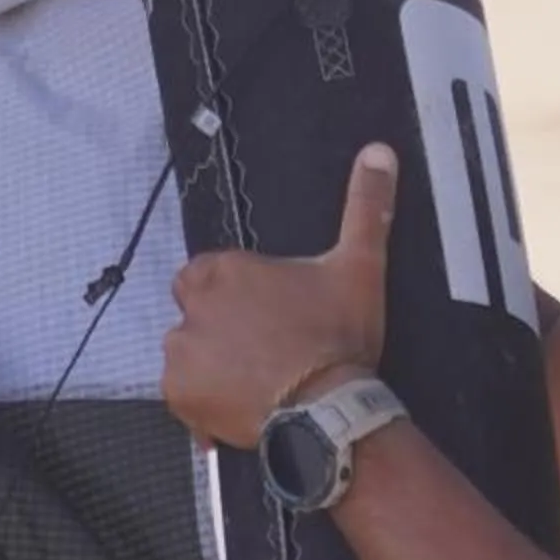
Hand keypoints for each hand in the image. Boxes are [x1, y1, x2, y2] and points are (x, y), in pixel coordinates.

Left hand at [161, 143, 398, 447]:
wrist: (329, 409)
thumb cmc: (338, 336)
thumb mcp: (359, 266)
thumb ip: (365, 207)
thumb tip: (379, 151)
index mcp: (223, 270)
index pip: (211, 272)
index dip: (240, 293)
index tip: (269, 312)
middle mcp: (193, 307)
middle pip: (197, 310)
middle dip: (222, 325)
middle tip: (264, 347)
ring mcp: (182, 353)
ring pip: (189, 351)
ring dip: (213, 362)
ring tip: (256, 379)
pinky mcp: (180, 394)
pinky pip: (184, 394)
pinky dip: (204, 401)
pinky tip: (240, 404)